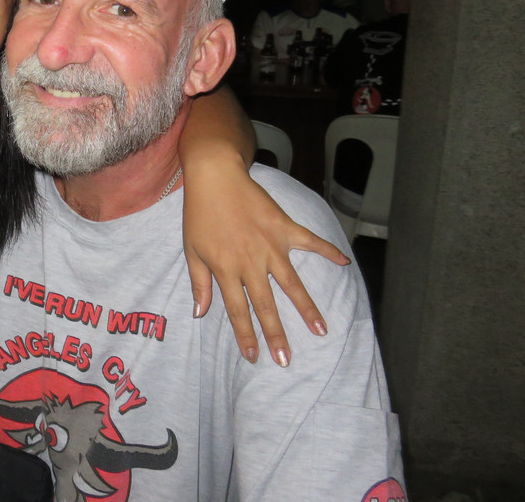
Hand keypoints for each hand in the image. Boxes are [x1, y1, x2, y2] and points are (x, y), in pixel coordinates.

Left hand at [183, 158, 349, 366]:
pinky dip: (328, 251)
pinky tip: (345, 263)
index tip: (255, 357)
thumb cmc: (200, 213)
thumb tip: (201, 313)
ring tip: (320, 330)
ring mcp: (271, 244)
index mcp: (227, 268)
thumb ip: (199, 282)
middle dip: (276, 334)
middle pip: (266, 304)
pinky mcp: (285, 226)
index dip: (247, 335)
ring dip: (306, 307)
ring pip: (292, 283)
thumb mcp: (191, 249)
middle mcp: (252, 261)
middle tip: (287, 359)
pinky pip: (310, 242)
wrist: (216, 176)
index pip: (238, 310)